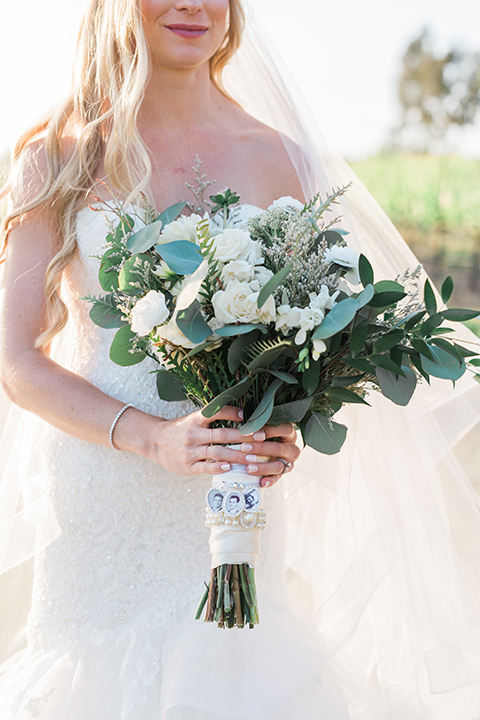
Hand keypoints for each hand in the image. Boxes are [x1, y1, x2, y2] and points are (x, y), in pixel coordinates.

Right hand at [147, 406, 261, 475]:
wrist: (156, 441)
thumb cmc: (181, 429)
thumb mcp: (194, 419)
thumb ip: (212, 418)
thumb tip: (241, 415)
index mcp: (196, 420)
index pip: (216, 413)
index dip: (232, 413)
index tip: (248, 416)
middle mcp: (193, 434)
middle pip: (222, 435)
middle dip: (243, 437)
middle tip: (261, 438)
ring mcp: (190, 451)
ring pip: (217, 453)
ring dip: (237, 455)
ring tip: (253, 457)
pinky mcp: (188, 466)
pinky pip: (206, 467)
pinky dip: (219, 467)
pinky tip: (231, 467)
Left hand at [238, 423, 300, 487]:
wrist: (270, 448)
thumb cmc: (263, 433)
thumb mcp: (263, 425)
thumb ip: (257, 423)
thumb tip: (241, 417)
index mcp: (288, 432)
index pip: (284, 429)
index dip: (270, 431)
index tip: (255, 434)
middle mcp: (291, 447)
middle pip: (279, 448)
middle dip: (261, 449)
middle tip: (244, 448)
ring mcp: (288, 462)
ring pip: (279, 466)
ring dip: (263, 467)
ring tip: (249, 468)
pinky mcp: (281, 474)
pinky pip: (277, 479)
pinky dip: (269, 481)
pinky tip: (261, 482)